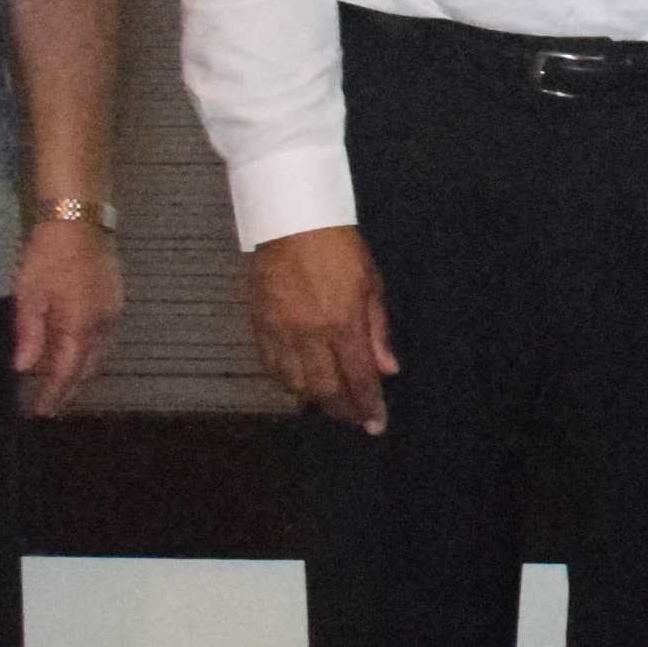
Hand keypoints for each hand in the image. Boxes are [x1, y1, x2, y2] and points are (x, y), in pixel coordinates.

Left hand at [10, 216, 123, 415]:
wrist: (80, 217)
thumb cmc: (49, 254)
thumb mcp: (29, 294)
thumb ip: (29, 333)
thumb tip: (24, 368)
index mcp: (81, 327)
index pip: (67, 371)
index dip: (53, 394)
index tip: (39, 412)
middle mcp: (104, 325)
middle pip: (88, 367)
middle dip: (70, 387)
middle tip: (50, 403)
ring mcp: (114, 311)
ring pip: (99, 352)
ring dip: (81, 370)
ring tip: (61, 381)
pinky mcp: (115, 299)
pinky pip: (103, 337)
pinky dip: (89, 351)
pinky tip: (76, 349)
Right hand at [245, 227, 396, 432]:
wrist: (290, 222)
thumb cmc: (338, 248)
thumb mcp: (371, 284)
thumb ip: (378, 331)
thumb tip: (388, 369)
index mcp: (343, 324)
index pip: (358, 378)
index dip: (369, 406)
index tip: (376, 424)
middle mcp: (310, 335)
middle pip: (325, 390)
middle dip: (342, 411)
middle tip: (355, 418)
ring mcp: (281, 332)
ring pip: (295, 384)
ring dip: (314, 400)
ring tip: (330, 403)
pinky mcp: (259, 326)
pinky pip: (271, 367)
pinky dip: (286, 382)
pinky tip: (300, 384)